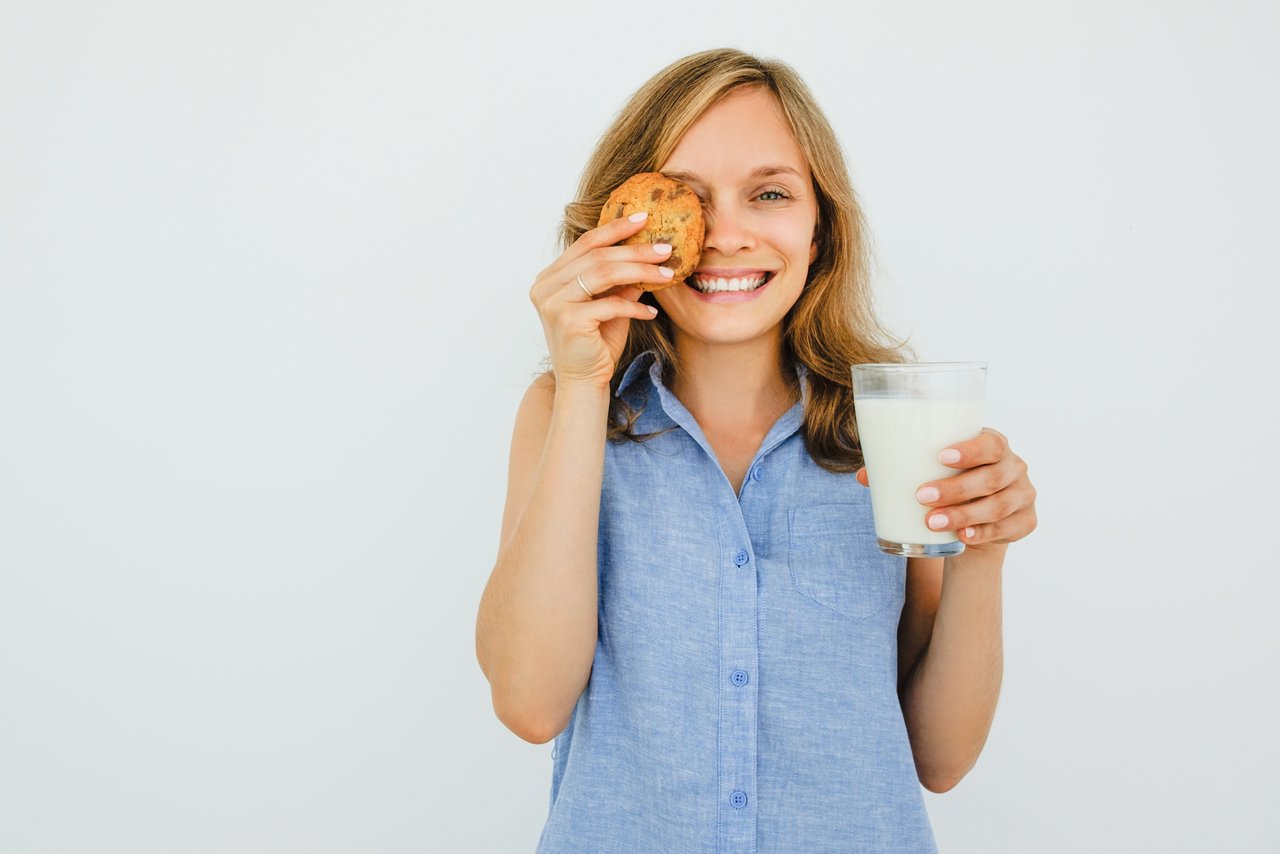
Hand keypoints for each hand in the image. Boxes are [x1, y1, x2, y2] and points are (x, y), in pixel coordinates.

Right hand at [528, 211, 675, 390]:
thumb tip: (649, 251)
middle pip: (597, 257)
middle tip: (665, 249)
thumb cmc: (596, 344)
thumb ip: (622, 279)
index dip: (615, 228)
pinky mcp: (567, 321)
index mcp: (551, 277)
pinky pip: (609, 304)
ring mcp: (553, 303)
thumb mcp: (611, 304)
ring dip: (639, 272)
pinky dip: (634, 306)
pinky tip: (652, 311)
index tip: (644, 218)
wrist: (583, 383)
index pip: (585, 244)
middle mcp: (545, 286)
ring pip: (602, 274)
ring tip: (666, 275)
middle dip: (635, 251)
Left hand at [855, 427, 1036, 551]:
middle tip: (922, 497)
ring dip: (964, 514)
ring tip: (932, 522)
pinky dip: (983, 532)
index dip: (970, 450)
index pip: (989, 443)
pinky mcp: (1026, 521)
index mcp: (994, 444)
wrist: (979, 517)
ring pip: (997, 506)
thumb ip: (901, 469)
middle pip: (992, 477)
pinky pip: (1006, 528)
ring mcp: (1023, 494)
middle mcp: (1014, 466)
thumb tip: (863, 476)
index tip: (940, 457)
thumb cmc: (952, 482)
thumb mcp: (933, 472)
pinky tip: (963, 535)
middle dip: (956, 488)